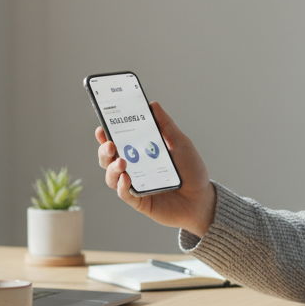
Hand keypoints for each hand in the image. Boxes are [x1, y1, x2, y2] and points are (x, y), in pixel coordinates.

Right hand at [95, 101, 216, 236]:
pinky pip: (124, 194)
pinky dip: (122, 186)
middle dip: (104, 150)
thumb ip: (166, 125)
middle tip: (109, 143)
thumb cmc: (191, 170)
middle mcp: (133, 168)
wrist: (202, 198)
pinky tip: (126, 178)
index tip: (102, 127)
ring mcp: (134, 185)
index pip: (117, 142)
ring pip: (111, 177)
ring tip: (121, 161)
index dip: (105, 135)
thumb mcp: (180, 143)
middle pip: (108, 159)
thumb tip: (153, 105)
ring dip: (112, 168)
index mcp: (139, 152)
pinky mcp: (139, 201)